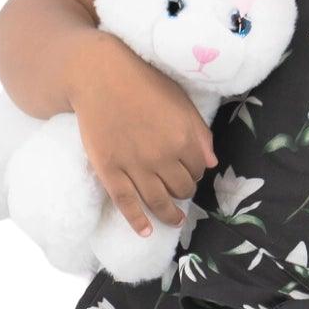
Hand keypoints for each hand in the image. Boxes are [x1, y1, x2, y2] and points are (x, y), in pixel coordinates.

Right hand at [65, 33, 218, 238]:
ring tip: (175, 220)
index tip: (189, 170)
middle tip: (180, 188)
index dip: (195, 171)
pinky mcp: (109, 171)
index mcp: (184, 138)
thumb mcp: (180, 101)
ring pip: (159, 201)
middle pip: (181, 188)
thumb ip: (198, 132)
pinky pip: (126, 204)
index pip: (198, 169)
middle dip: (184, 190)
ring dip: (170, 214)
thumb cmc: (142, 82)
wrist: (98, 76)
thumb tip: (211, 163)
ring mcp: (135, 167)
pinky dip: (137, 221)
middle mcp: (162, 157)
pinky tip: (145, 232)